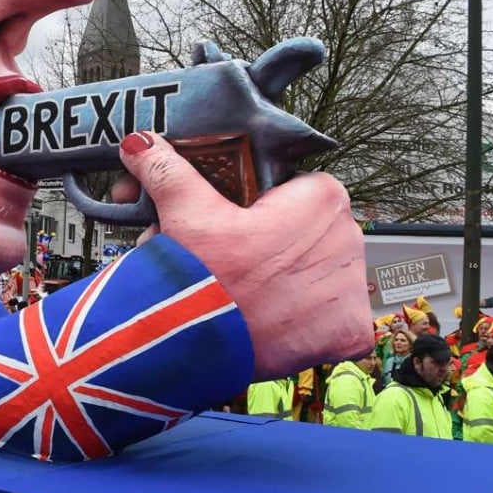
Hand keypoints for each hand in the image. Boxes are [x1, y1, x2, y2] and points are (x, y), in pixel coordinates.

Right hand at [117, 131, 371, 380]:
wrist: (200, 348)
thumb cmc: (204, 280)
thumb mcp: (185, 214)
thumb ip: (168, 170)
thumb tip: (141, 144)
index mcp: (321, 198)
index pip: (294, 187)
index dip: (258, 204)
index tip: (234, 219)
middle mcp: (349, 238)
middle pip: (302, 229)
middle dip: (266, 240)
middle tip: (227, 256)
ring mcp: (351, 287)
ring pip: (313, 270)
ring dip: (282, 277)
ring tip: (240, 288)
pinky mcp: (348, 330)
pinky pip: (331, 316)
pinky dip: (305, 320)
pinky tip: (272, 317)